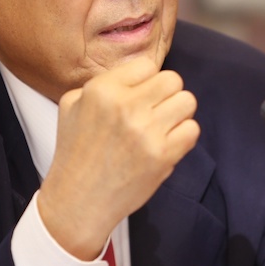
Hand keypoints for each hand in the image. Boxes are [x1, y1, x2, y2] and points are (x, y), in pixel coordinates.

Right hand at [37, 57, 198, 259]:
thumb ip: (101, 84)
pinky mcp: (162, 156)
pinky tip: (166, 144)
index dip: (145, 81)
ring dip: (178, 113)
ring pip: (187, 101)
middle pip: (173, 79)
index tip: (139, 97)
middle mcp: (125, 106)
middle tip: (154, 112)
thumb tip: (136, 75)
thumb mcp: (72, 104)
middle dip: (166, 94)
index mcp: (101, 90)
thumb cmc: (75, 152)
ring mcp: (146, 131)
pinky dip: (183, 136)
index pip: (147, 65)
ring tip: (162, 127)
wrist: (78, 201)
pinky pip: (192, 130)